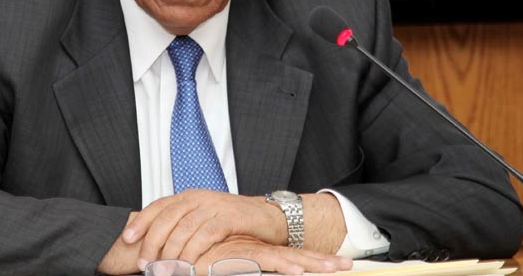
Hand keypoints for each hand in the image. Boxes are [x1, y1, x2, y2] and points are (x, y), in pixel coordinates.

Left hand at [125, 190, 283, 267]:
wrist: (268, 217)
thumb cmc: (234, 222)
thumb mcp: (204, 219)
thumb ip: (183, 225)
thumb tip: (155, 242)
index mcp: (190, 197)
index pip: (159, 206)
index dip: (141, 221)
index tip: (127, 238)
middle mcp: (199, 198)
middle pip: (168, 218)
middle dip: (152, 241)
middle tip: (145, 262)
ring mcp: (215, 206)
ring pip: (184, 227)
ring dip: (171, 251)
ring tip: (164, 269)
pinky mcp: (230, 218)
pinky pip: (206, 234)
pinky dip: (194, 251)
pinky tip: (188, 265)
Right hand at [194, 235, 351, 274]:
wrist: (176, 255)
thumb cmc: (199, 264)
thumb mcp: (230, 270)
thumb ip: (246, 268)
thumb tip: (267, 271)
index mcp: (259, 254)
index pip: (292, 257)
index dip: (315, 261)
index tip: (339, 265)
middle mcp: (257, 251)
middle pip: (295, 256)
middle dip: (322, 262)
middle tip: (347, 265)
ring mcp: (248, 252)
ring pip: (285, 258)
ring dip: (310, 263)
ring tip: (333, 268)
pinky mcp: (236, 257)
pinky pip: (262, 261)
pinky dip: (280, 266)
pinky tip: (296, 271)